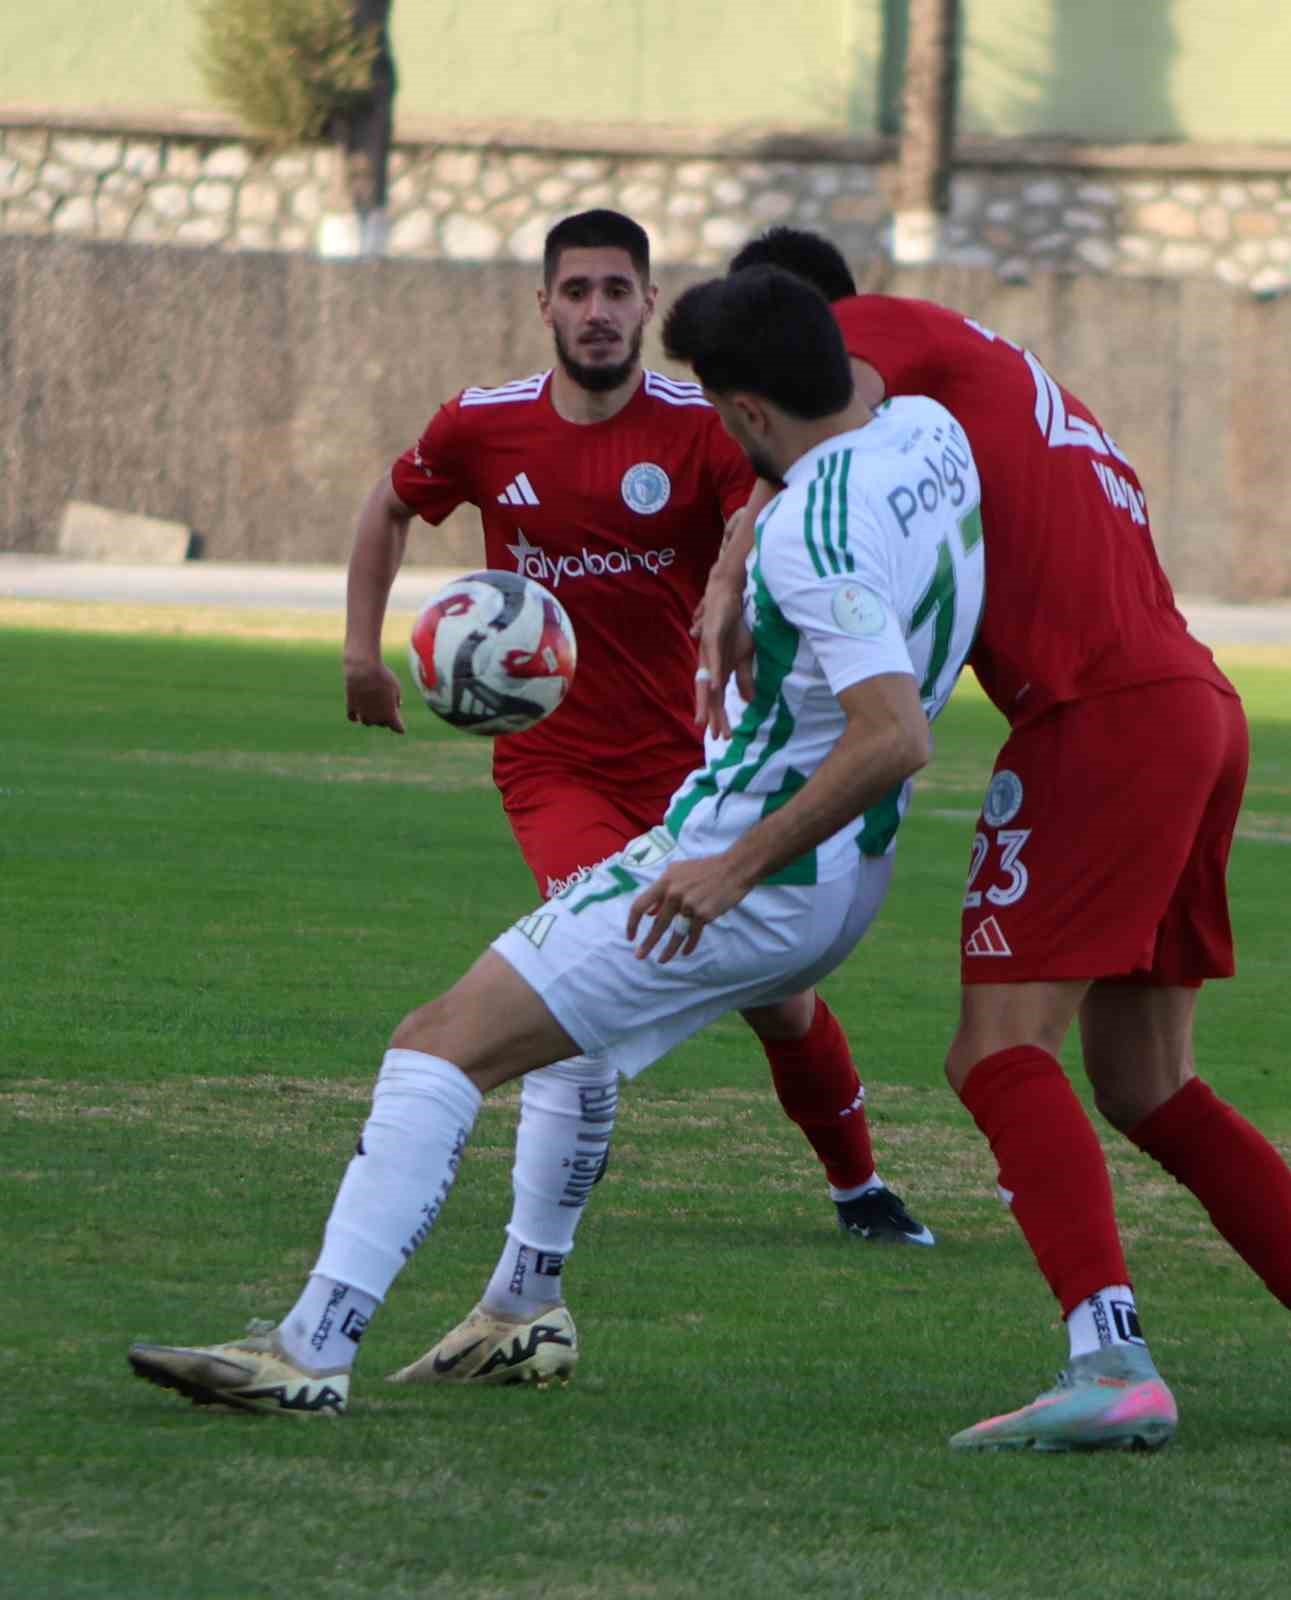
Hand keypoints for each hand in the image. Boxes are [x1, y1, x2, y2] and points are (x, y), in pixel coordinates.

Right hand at [346, 659, 405, 733]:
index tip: (400, 726)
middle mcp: (376, 718)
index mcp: (390, 714)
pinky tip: (358, 712)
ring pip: (367, 722)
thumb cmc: (383, 676)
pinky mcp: (350, 707)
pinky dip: (356, 716)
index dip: (400, 727)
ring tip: (373, 709)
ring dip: (371, 718)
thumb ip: (396, 699)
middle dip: (385, 718)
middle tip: (386, 706)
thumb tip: (396, 706)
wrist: (363, 669)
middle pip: (382, 723)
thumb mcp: (396, 686)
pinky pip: (353, 717)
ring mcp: (362, 714)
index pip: (398, 729)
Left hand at [625, 854, 753, 963]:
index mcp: (664, 882)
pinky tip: (685, 952)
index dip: (632, 922)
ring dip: (668, 950)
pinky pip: (694, 934)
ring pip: (676, 933)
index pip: (640, 905)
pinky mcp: (705, 914)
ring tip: (661, 960)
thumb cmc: (704, 869)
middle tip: (639, 956)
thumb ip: (662, 891)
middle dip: (647, 943)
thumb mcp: (678, 871)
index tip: (630, 936)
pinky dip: (689, 945)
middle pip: (657, 925)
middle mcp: (674, 894)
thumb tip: (649, 913)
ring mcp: (690, 905)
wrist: (733, 869)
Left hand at [692, 571, 754, 738]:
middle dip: (713, 717)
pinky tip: (714, 686)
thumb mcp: (745, 656)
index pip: (718, 699)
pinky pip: (713, 659)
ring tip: (707, 721)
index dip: (720, 717)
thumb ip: (744, 679)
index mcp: (717, 670)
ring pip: (708, 681)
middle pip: (710, 695)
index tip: (724, 737)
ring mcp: (708, 652)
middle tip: (717, 736)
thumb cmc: (734, 627)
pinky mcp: (712, 638)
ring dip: (709, 702)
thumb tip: (747, 701)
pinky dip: (713, 674)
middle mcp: (709, 664)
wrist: (728, 598)